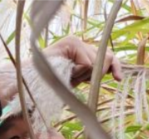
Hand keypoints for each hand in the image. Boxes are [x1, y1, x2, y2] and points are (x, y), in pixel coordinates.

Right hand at [0, 36, 122, 105]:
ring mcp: (74, 41)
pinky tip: (66, 72)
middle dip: (98, 73)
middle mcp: (79, 43)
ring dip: (85, 75)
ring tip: (67, 76)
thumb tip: (111, 68)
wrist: (30, 86)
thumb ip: (91, 73)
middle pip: (106, 57)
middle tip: (79, 80)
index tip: (118, 79)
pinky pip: (88, 63)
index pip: (106, 55)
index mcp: (80, 52)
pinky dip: (79, 73)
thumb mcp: (75, 80)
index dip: (114, 66)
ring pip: (96, 62)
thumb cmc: (49, 86)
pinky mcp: (70, 43)